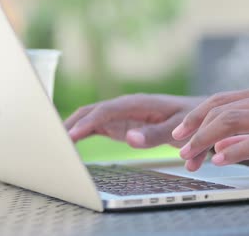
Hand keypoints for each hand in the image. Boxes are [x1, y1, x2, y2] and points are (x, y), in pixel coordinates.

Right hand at [65, 94, 203, 147]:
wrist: (197, 116)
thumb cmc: (190, 120)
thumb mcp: (177, 128)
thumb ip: (155, 134)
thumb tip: (130, 138)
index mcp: (137, 103)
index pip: (105, 110)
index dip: (87, 122)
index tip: (70, 136)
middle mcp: (124, 106)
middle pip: (90, 111)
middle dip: (70, 123)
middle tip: (50, 141)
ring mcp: (120, 115)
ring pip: (88, 118)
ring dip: (71, 128)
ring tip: (52, 144)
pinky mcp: (119, 124)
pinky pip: (94, 127)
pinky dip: (80, 133)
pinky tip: (68, 144)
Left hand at [172, 87, 248, 174]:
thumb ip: (248, 132)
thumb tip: (219, 143)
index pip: (219, 101)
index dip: (195, 117)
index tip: (180, 134)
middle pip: (219, 110)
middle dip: (193, 130)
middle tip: (179, 150)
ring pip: (231, 122)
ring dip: (205, 140)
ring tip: (191, 156)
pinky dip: (234, 150)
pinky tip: (220, 160)